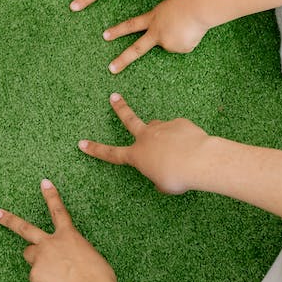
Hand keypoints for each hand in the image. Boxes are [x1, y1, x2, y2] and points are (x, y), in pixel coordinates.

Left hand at [0, 179, 116, 281]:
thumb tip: (69, 262)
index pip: (58, 211)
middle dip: (9, 220)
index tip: (44, 182)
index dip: (51, 196)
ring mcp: (40, 258)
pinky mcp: (35, 275)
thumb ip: (76, 254)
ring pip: (30, 255)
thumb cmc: (100, 280)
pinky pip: (37, 278)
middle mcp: (51, 243)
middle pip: (25, 228)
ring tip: (53, 274)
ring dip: (36, 260)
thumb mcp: (92, 259)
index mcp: (69, 236)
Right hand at [78, 93, 210, 194]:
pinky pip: (179, 131)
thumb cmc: (179, 176)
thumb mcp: (164, 185)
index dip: (95, 149)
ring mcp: (162, 127)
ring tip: (177, 149)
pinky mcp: (179, 123)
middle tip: (114, 96)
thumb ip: (158, 177)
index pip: (111, 154)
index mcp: (137, 155)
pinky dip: (183, 139)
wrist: (199, 160)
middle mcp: (146, 137)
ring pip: (158, 128)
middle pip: (129, 119)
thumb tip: (161, 172)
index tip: (82, 143)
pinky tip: (192, 147)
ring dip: (163, 136)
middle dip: (120, 108)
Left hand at [103, 0, 210, 72]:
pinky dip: (190, 40)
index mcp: (153, 18)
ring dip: (181, 36)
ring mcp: (167, 42)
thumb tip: (168, 35)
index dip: (118, 31)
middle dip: (123, 59)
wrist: (198, 7)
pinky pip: (185, 46)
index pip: (131, 25)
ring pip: (173, 44)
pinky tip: (193, 32)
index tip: (105, 36)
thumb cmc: (187, 2)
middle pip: (137, 49)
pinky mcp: (180, 49)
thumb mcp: (168, 8)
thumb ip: (163, 21)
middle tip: (111, 69)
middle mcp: (157, 33)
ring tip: (189, 25)